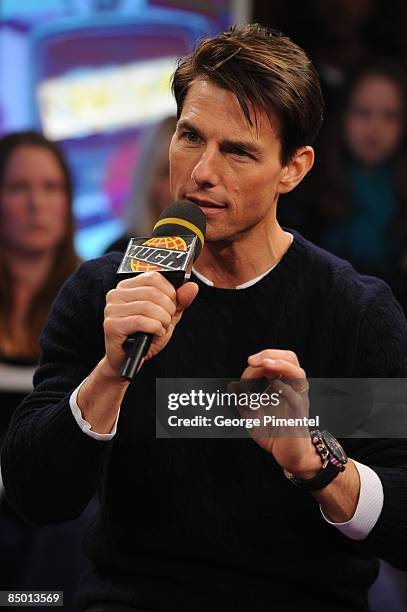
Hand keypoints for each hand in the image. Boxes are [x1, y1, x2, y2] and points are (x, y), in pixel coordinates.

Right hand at [101, 272, 197, 379]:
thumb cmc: (145, 336)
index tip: (172, 305)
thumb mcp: (166, 316)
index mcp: (127, 286)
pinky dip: (155, 328)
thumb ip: (180, 301)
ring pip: (148, 306)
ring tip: (162, 328)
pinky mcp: (112, 325)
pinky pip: (141, 321)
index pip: (153, 277)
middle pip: (153, 292)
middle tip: (167, 320)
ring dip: (163, 320)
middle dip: (168, 308)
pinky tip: (156, 333)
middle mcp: (116, 294)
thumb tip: (192, 286)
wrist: (128, 360)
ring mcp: (112, 309)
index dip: (170, 292)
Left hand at [240, 349, 320, 477]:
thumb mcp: (252, 416)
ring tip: (265, 363)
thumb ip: (242, 401)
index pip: (272, 363)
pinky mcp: (299, 415)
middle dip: (270, 354)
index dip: (255, 366)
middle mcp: (292, 389)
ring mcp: (297, 400)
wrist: (289, 456)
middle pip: (291, 358)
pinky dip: (285, 389)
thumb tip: (232, 385)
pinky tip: (273, 385)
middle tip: (252, 360)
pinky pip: (296, 398)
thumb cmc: (274, 434)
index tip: (243, 379)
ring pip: (298, 372)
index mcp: (282, 385)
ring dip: (280, 364)